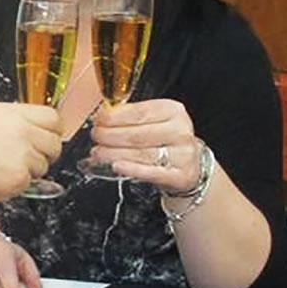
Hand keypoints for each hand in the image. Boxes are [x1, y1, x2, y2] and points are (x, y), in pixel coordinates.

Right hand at [0, 103, 61, 203]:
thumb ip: (11, 119)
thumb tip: (29, 125)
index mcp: (12, 113)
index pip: (53, 118)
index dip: (51, 130)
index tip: (46, 137)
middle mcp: (22, 131)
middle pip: (55, 143)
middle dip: (44, 152)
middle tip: (26, 158)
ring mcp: (22, 156)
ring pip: (43, 166)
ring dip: (29, 171)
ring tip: (1, 168)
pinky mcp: (18, 179)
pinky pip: (29, 184)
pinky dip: (16, 185)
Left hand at [88, 99, 202, 193]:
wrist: (189, 165)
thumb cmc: (166, 140)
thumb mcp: (154, 120)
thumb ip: (131, 116)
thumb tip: (102, 116)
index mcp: (172, 111)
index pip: (138, 112)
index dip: (113, 117)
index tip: (98, 119)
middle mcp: (180, 131)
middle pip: (136, 134)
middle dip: (109, 135)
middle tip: (96, 136)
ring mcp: (182, 155)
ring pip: (140, 154)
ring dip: (113, 153)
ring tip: (98, 152)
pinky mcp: (180, 176)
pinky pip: (151, 172)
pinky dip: (131, 169)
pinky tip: (116, 165)